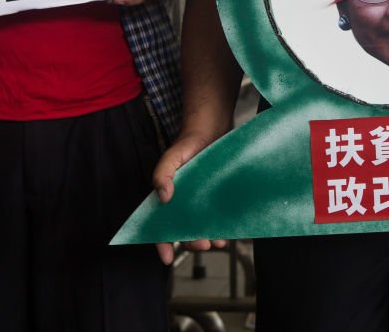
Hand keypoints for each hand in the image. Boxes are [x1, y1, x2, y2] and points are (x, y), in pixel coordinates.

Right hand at [152, 129, 226, 264]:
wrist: (213, 130)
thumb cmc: (188, 143)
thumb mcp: (172, 156)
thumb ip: (163, 173)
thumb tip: (163, 197)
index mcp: (168, 197)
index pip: (159, 225)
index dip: (161, 243)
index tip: (167, 259)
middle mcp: (183, 203)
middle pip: (182, 231)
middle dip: (191, 243)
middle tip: (203, 245)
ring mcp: (200, 202)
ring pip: (201, 228)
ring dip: (208, 239)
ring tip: (219, 242)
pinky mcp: (216, 198)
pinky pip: (217, 218)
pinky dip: (222, 228)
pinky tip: (229, 232)